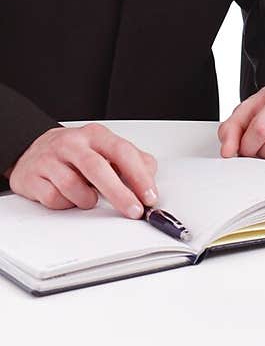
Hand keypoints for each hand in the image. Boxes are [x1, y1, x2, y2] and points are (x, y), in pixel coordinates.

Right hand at [6, 124, 157, 217]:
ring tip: (89, 198)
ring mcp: (50, 159)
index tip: (149, 196)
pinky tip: (68, 198)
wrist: (33, 151)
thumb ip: (131, 162)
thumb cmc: (75, 153)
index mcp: (95, 135)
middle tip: (133, 210)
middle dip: (119, 194)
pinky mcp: (33, 178)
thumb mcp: (104, 150)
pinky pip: (54, 199)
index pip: (122, 152)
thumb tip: (150, 180)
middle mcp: (72, 144)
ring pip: (74, 186)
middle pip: (98, 168)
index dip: (138, 176)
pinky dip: (66, 204)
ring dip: (87, 200)